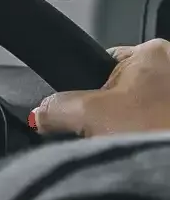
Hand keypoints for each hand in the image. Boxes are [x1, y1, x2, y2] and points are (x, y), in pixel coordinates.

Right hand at [32, 38, 169, 136]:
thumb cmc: (155, 132)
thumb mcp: (88, 115)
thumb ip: (56, 107)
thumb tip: (42, 114)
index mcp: (152, 50)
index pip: (106, 65)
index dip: (92, 94)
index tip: (93, 117)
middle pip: (130, 89)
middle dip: (119, 113)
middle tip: (116, 135)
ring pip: (150, 110)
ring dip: (142, 127)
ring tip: (140, 146)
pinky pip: (162, 124)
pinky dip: (157, 136)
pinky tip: (156, 150)